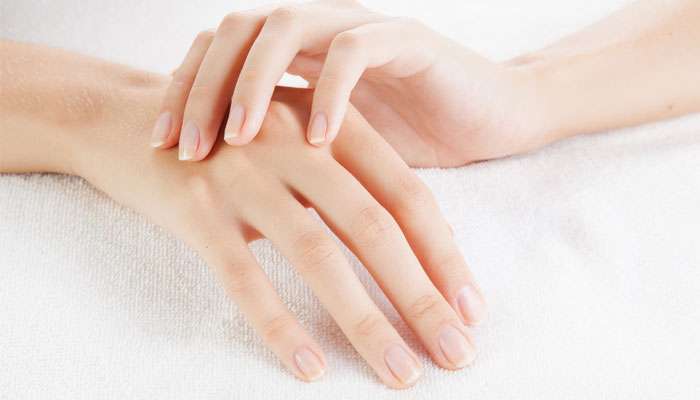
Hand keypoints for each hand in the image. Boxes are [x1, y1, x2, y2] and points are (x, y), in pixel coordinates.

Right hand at [74, 79, 485, 386]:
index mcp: (332, 125)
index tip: (471, 309)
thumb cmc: (233, 142)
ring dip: (365, 321)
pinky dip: (280, 325)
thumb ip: (350, 182)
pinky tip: (311, 368)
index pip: (406, 194)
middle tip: (455, 354)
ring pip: (317, 255)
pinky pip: (244, 277)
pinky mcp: (197, 208)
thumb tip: (413, 254)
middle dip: (421, 297)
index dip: (444, 254)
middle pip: (373, 228)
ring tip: (399, 373)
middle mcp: (295, 143)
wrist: (133, 122)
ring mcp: (244, 174)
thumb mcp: (299, 143)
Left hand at [150, 0, 543, 165]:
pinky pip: (354, 50)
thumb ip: (281, 153)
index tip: (161, 147)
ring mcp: (359, 28)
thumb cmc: (407, 140)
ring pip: (284, 27)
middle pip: (237, 30)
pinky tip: (317, 140)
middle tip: (185, 149)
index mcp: (295, 54)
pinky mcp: (406, 40)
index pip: (219, 51)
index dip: (183, 91)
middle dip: (203, 87)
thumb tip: (218, 188)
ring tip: (239, 140)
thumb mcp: (330, 152)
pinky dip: (330, 91)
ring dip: (253, 84)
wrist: (488, 120)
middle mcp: (318, 30)